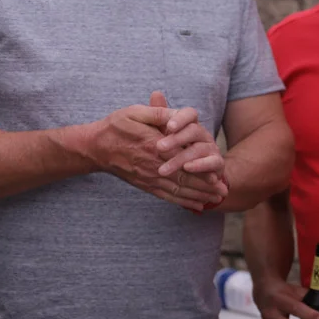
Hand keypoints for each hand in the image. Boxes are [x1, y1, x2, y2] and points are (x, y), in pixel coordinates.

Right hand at [86, 99, 224, 211]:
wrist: (94, 147)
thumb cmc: (116, 126)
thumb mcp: (135, 112)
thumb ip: (158, 113)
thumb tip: (177, 115)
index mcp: (153, 145)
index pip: (182, 159)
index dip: (201, 167)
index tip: (219, 171)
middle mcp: (152, 165)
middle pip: (184, 178)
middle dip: (206, 186)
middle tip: (224, 190)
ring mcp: (148, 177)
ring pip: (177, 190)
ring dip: (198, 196)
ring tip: (216, 200)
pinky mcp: (144, 184)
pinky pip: (166, 196)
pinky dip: (182, 202)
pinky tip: (196, 206)